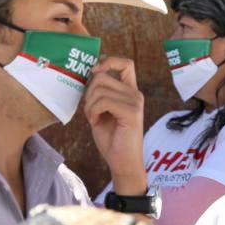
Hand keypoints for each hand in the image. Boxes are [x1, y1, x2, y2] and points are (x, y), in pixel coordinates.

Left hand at [84, 56, 146, 193]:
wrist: (123, 162)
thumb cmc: (112, 139)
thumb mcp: (102, 111)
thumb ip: (100, 94)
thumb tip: (91, 75)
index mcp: (130, 92)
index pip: (125, 63)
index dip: (108, 61)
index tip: (95, 72)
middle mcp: (135, 94)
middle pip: (102, 77)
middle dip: (88, 94)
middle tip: (91, 112)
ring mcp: (135, 102)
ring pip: (99, 90)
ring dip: (89, 105)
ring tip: (94, 119)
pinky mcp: (131, 113)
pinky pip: (103, 102)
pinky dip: (93, 112)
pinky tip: (96, 123)